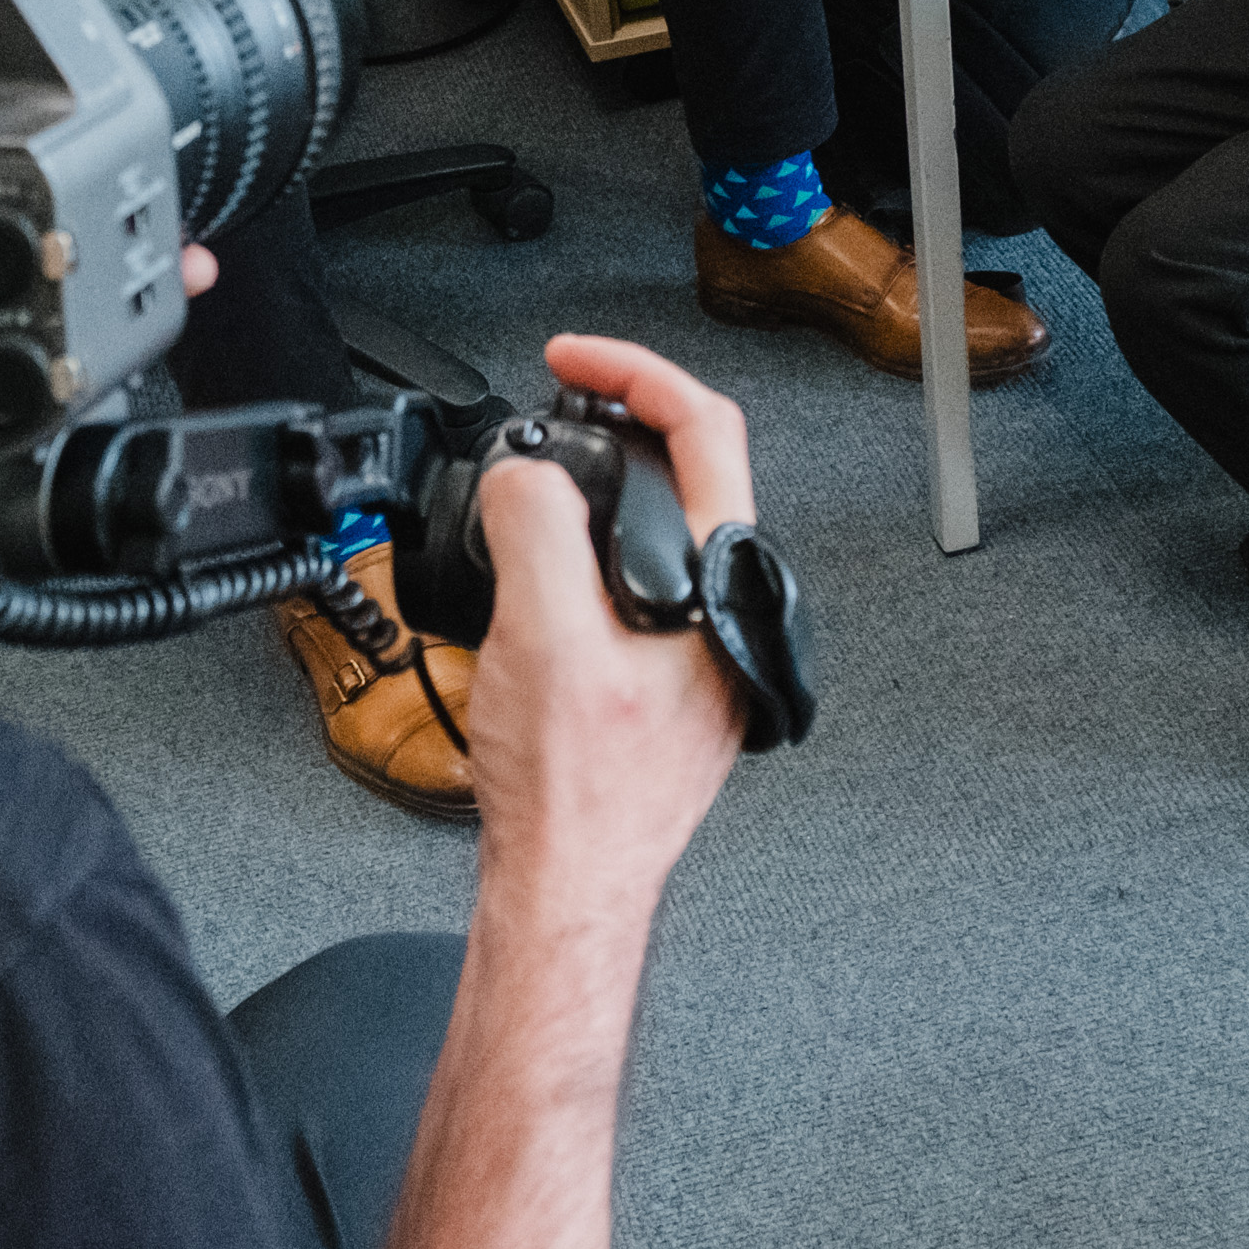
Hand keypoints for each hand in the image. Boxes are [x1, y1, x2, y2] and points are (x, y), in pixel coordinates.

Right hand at [457, 333, 749, 911]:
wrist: (566, 889)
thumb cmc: (573, 795)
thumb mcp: (542, 636)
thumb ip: (538, 528)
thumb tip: (524, 473)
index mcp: (719, 585)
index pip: (704, 431)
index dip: (634, 372)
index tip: (573, 359)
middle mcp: (724, 612)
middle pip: (682, 474)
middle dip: (611, 425)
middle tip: (551, 406)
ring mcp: (698, 649)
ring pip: (650, 533)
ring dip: (590, 494)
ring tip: (531, 484)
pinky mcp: (663, 681)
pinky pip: (626, 587)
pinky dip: (578, 555)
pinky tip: (535, 574)